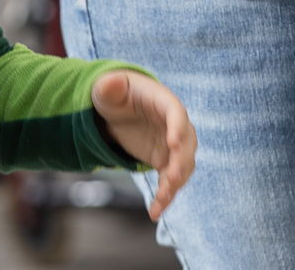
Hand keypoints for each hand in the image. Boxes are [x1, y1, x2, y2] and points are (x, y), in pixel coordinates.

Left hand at [91, 70, 195, 220]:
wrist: (119, 111)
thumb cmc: (116, 95)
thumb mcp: (108, 89)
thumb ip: (109, 86)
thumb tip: (110, 82)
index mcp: (164, 102)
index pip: (176, 113)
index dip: (177, 127)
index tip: (173, 142)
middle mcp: (176, 125)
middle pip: (186, 145)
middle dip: (179, 162)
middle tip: (170, 177)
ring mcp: (174, 146)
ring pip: (182, 167)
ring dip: (174, 183)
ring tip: (162, 198)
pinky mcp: (166, 162)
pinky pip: (170, 181)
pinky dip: (165, 196)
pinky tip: (155, 211)